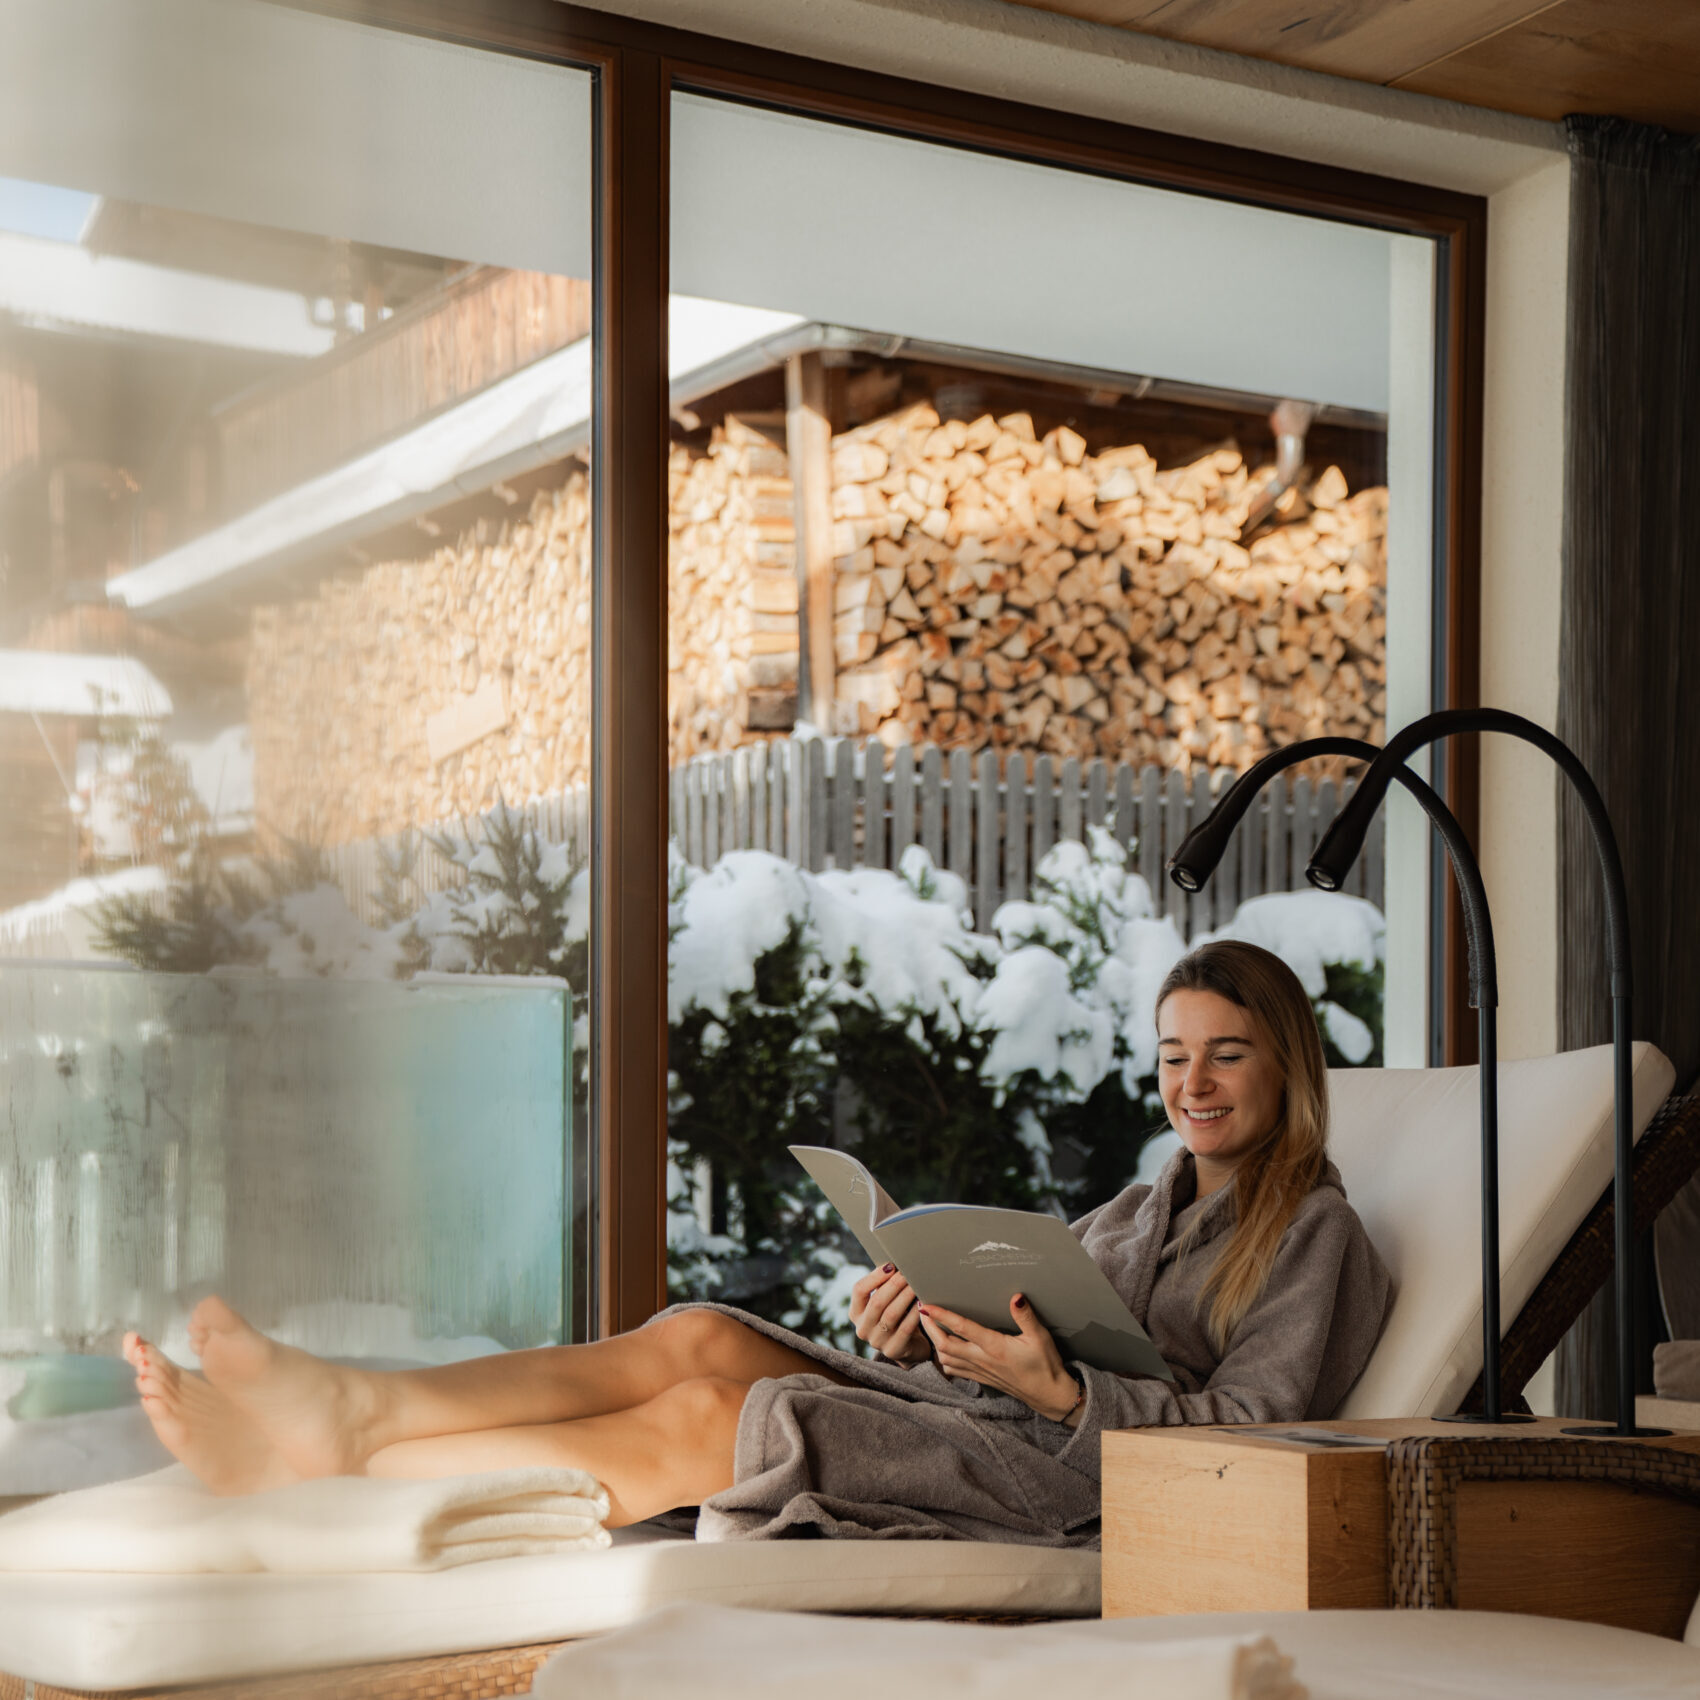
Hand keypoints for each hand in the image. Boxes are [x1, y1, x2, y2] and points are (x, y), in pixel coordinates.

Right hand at [849, 1264, 931, 1363]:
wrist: (907, 1347)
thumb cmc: (896, 1316)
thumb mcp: (884, 1303)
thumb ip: (884, 1287)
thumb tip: (896, 1263)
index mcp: (856, 1313)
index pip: (859, 1291)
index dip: (874, 1277)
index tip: (891, 1265)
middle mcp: (862, 1329)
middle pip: (877, 1302)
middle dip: (894, 1285)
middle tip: (908, 1272)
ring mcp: (877, 1342)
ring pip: (891, 1314)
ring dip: (905, 1297)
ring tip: (917, 1284)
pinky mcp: (894, 1351)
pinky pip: (905, 1328)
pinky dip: (914, 1314)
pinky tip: (922, 1303)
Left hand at [917, 1295, 1081, 1422]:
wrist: (1048, 1395)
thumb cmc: (1045, 1365)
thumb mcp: (1040, 1337)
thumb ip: (1026, 1316)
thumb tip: (1016, 1296)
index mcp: (994, 1347)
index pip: (962, 1329)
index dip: (942, 1316)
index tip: (928, 1305)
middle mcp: (982, 1360)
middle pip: (945, 1345)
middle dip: (929, 1328)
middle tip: (921, 1310)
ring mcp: (980, 1371)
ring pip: (946, 1359)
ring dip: (933, 1343)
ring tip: (928, 1326)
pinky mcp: (981, 1378)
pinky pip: (954, 1370)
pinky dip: (943, 1358)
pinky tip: (942, 1349)